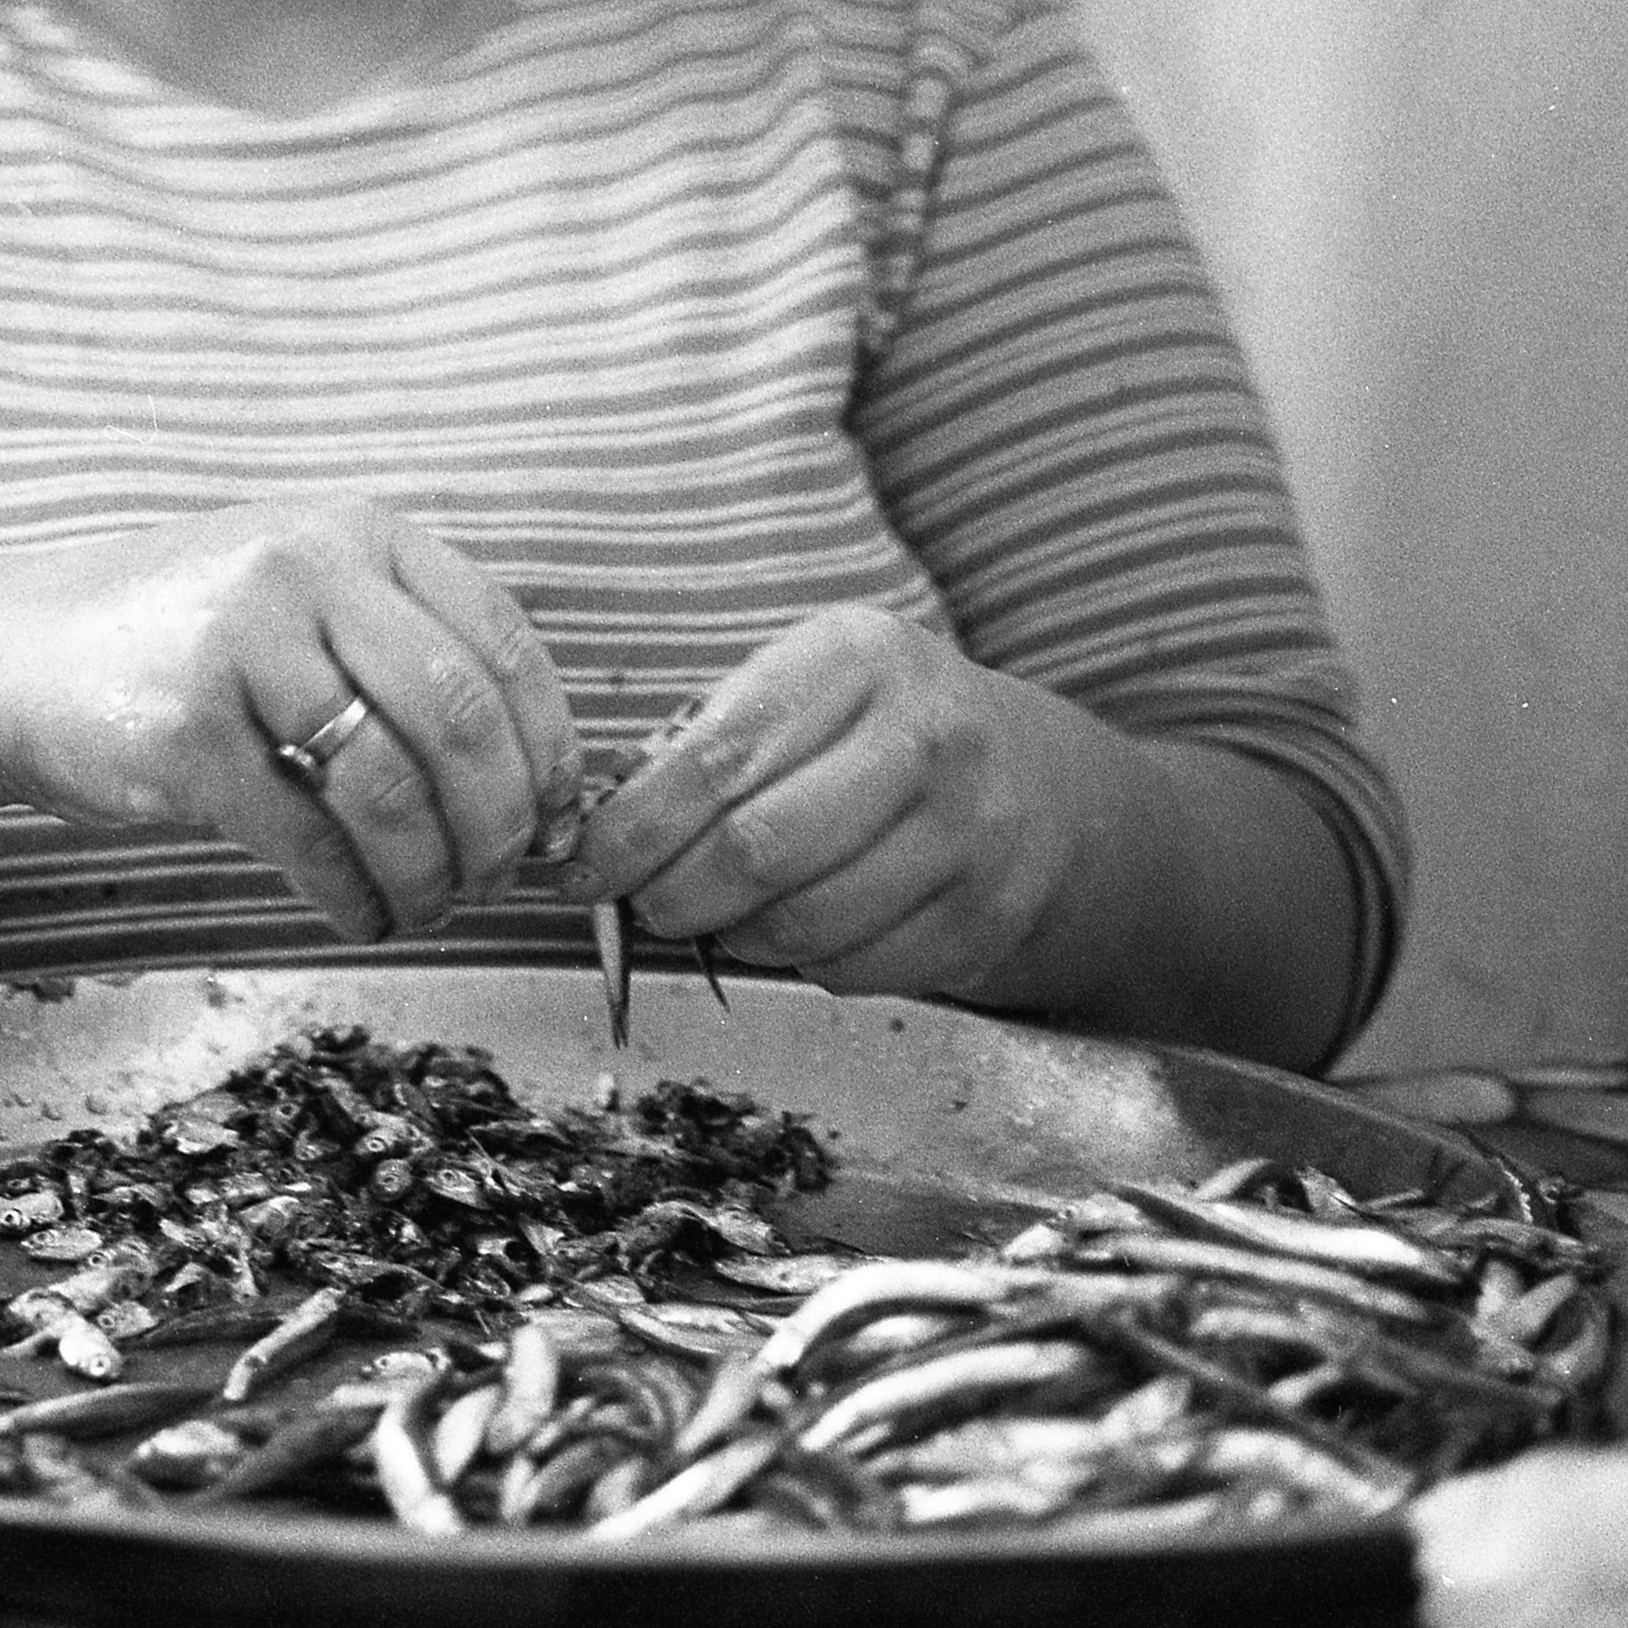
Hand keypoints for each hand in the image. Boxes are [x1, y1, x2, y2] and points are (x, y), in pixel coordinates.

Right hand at [0, 496, 576, 940]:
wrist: (19, 653)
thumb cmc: (187, 641)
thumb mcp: (304, 597)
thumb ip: (408, 657)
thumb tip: (546, 795)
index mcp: (358, 531)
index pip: (503, 645)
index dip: (550, 748)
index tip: (555, 819)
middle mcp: (305, 568)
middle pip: (462, 720)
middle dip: (501, 823)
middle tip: (499, 878)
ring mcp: (241, 642)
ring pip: (391, 790)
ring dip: (430, 876)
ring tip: (427, 907)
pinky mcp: (186, 730)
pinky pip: (308, 839)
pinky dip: (353, 897)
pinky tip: (359, 915)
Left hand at [556, 606, 1082, 1001]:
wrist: (1048, 788)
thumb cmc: (882, 732)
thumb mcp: (809, 689)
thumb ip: (709, 742)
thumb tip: (597, 836)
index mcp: (858, 658)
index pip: (715, 758)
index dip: (632, 828)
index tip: (579, 866)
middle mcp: (927, 736)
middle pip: (755, 850)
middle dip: (671, 894)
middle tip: (644, 905)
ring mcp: (970, 830)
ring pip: (801, 921)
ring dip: (734, 935)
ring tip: (719, 915)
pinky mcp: (989, 915)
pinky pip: (853, 968)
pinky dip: (800, 964)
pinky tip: (797, 929)